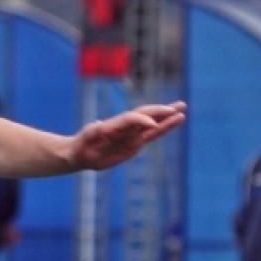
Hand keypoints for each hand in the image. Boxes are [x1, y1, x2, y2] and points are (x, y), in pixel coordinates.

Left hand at [67, 102, 185, 170]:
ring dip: (167, 118)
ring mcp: (130, 135)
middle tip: (178, 106)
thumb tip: (96, 124)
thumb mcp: (80, 143)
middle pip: (145, 116)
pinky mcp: (134, 143)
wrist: (79, 154)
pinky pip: (152, 134)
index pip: (130, 119)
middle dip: (160, 112)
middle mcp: (124, 128)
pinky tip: (176, 121)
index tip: (153, 124)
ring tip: (182, 111)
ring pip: (152, 125)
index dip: (141, 120)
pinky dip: (164, 128)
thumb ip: (89, 133)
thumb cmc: (78, 148)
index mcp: (112, 126)